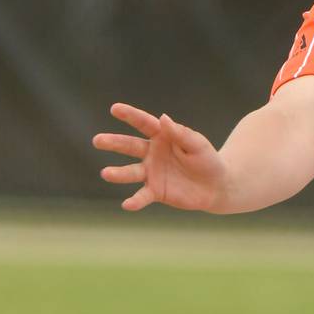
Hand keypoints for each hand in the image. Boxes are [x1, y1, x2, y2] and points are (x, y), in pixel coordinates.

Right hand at [93, 103, 226, 211]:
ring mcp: (151, 173)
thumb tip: (163, 118)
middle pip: (130, 146)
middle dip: (113, 143)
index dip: (130, 115)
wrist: (216, 186)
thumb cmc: (207, 160)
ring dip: (118, 173)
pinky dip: (135, 201)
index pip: (144, 123)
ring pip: (131, 172)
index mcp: (162, 136)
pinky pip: (143, 196)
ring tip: (106, 173)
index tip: (114, 108)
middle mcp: (152, 153)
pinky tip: (127, 205)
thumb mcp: (197, 144)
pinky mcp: (156, 191)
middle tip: (97, 140)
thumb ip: (181, 133)